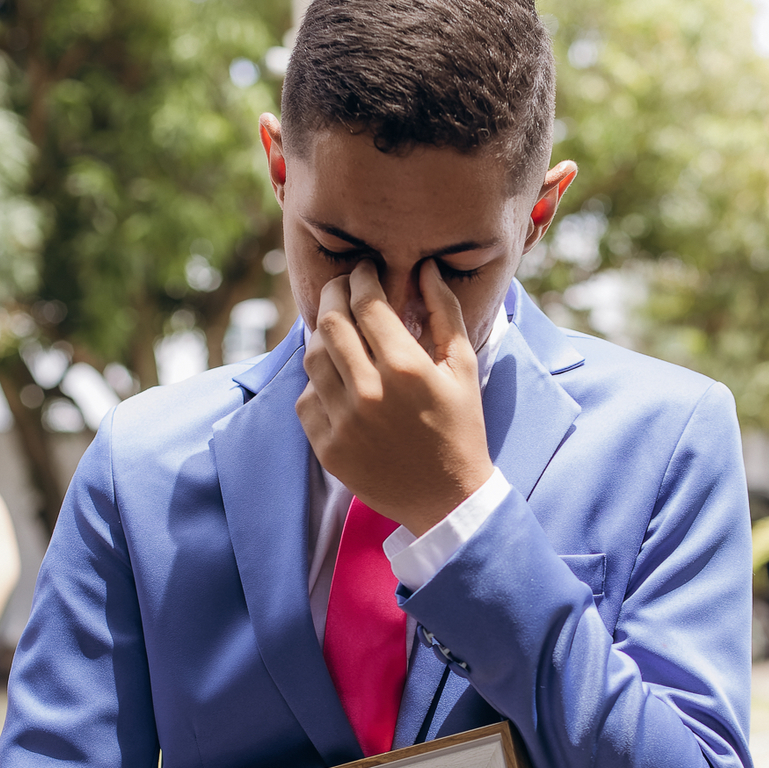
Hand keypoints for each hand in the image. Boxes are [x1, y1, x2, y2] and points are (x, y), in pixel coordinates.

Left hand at [296, 260, 494, 535]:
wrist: (447, 499)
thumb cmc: (460, 428)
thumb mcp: (462, 367)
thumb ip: (444, 312)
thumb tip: (426, 268)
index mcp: (405, 367)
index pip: (367, 303)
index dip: (361, 277)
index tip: (364, 271)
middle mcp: (369, 392)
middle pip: (330, 322)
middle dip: (334, 294)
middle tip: (342, 288)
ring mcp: (344, 422)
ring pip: (313, 358)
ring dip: (323, 337)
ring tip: (338, 331)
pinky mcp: (328, 448)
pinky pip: (306, 399)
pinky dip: (318, 383)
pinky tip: (338, 380)